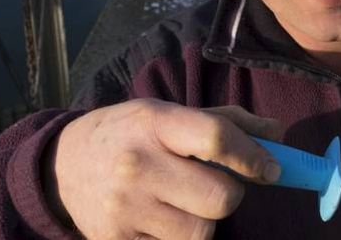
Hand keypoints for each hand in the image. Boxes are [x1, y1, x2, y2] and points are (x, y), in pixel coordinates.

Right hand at [43, 100, 283, 238]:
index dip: (253, 157)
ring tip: (182, 203)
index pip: (217, 138)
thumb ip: (226, 121)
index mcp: (155, 123)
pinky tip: (161, 218)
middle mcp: (137, 165)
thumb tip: (278, 133)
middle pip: (220, 198)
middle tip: (216, 186)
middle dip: (230, 195)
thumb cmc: (129, 134)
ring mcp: (124, 209)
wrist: (62, 166)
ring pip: (201, 233)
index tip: (271, 169)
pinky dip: (177, 237)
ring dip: (203, 222)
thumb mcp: (168, 114)